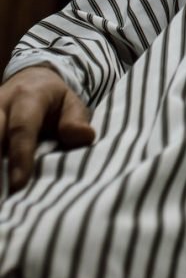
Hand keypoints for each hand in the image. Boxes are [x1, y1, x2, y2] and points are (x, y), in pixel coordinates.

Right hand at [0, 66, 94, 192]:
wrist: (31, 79)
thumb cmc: (53, 100)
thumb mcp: (71, 103)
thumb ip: (75, 120)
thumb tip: (85, 137)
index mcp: (27, 96)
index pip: (21, 127)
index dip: (20, 156)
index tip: (18, 185)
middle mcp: (0, 103)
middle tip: (1, 198)